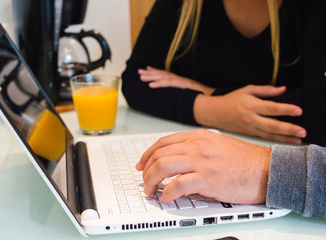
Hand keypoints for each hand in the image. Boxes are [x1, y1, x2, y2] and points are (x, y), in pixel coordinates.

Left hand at [136, 129, 270, 203]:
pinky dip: (167, 193)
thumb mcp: (216, 144)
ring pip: (163, 166)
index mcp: (197, 136)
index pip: (163, 142)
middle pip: (159, 154)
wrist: (267, 169)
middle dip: (146, 170)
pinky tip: (167, 198)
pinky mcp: (207, 178)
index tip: (142, 164)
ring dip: (151, 181)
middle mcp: (196, 145)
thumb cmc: (244, 160)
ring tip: (151, 191)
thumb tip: (176, 160)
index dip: (147, 154)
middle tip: (144, 182)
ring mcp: (201, 161)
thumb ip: (195, 148)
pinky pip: (178, 185)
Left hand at [138, 66, 214, 94]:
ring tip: (142, 77)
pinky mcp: (184, 85)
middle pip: (163, 74)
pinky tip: (151, 85)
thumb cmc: (204, 98)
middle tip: (139, 72)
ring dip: (152, 77)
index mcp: (182, 81)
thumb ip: (182, 94)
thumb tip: (176, 97)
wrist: (215, 98)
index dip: (156, 71)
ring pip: (164, 77)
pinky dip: (160, 84)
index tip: (147, 69)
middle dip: (150, 73)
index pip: (167, 74)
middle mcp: (181, 79)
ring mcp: (183, 81)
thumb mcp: (191, 95)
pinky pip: (170, 84)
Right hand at [194, 85, 306, 143]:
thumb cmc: (231, 100)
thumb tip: (283, 89)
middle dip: (288, 129)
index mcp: (250, 105)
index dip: (285, 109)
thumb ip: (266, 90)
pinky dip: (276, 140)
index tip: (298, 111)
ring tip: (298, 140)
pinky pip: (264, 138)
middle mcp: (250, 118)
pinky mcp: (249, 134)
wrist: (214, 113)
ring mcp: (249, 128)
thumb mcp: (247, 90)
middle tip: (302, 131)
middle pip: (272, 125)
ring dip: (285, 138)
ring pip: (269, 135)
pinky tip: (286, 141)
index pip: (270, 108)